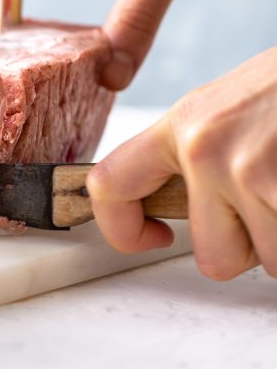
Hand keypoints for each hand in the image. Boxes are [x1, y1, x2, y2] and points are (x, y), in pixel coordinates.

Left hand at [87, 47, 276, 278]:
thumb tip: (180, 210)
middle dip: (252, 246)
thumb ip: (200, 152)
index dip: (122, 229)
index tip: (152, 238)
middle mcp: (205, 148)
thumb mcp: (232, 106)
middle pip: (212, 256)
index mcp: (182, 125)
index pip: (109, 186)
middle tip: (275, 200)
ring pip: (268, 261)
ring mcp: (248, 171)